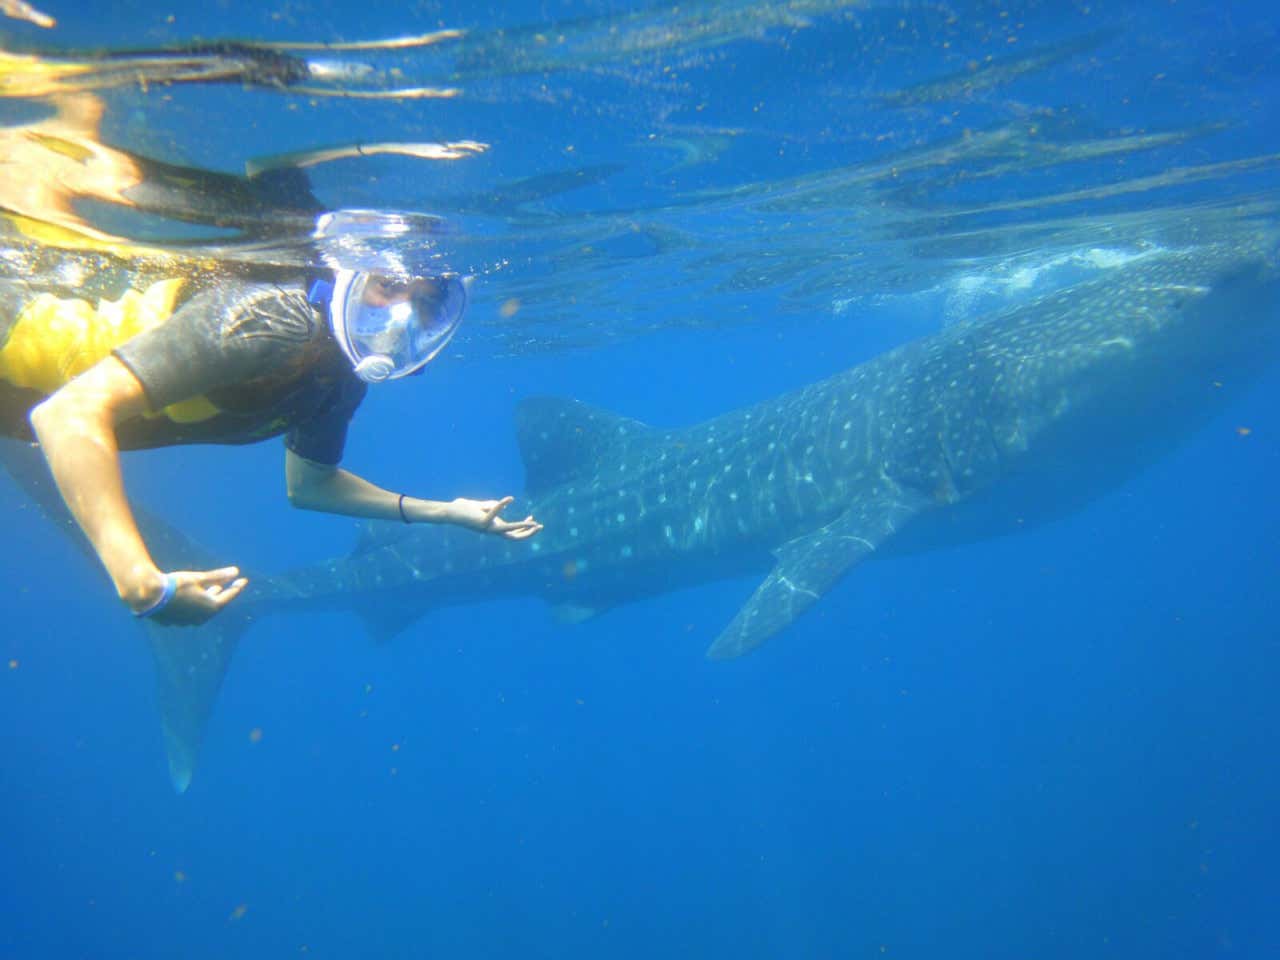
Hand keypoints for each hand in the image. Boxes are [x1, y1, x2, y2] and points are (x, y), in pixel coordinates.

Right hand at [132, 566, 249, 626]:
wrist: (148, 596)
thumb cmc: (175, 585)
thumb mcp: (198, 578)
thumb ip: (218, 576)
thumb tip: (236, 572)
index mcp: (210, 608)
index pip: (229, 596)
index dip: (237, 587)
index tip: (244, 580)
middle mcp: (201, 618)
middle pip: (216, 604)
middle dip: (222, 593)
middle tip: (228, 585)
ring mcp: (187, 622)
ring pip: (203, 610)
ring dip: (209, 599)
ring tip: (212, 589)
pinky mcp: (175, 621)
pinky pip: (190, 613)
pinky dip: (195, 604)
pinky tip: (192, 598)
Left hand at [447, 496, 542, 539]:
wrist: (449, 511)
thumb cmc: (464, 509)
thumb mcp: (483, 505)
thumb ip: (493, 505)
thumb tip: (505, 503)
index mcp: (494, 526)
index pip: (513, 531)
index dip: (525, 528)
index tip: (534, 520)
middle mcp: (492, 530)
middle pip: (514, 536)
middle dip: (528, 533)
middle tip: (540, 527)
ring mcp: (487, 527)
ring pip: (508, 531)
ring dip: (521, 527)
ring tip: (533, 523)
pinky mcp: (481, 522)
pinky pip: (494, 514)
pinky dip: (501, 506)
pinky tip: (509, 499)